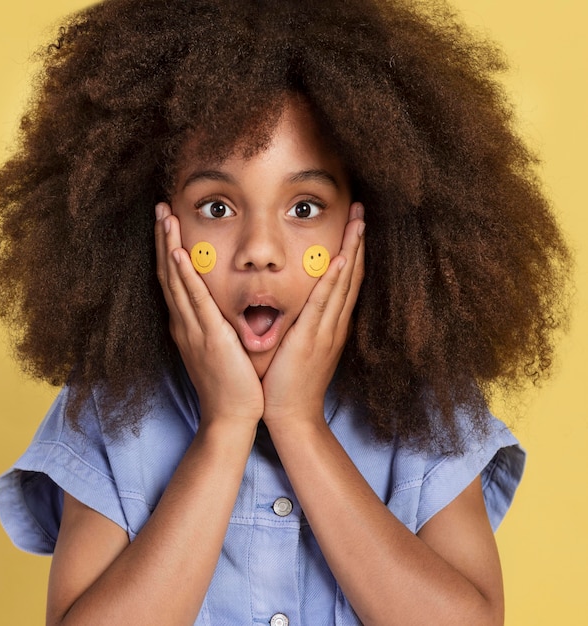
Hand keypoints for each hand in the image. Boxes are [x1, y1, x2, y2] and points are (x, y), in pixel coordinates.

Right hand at [154, 203, 263, 426]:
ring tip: (164, 217)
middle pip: (168, 273)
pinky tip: (178, 255)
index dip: (168, 249)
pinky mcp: (208, 337)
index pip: (174, 279)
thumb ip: (215, 323)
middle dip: (162, 239)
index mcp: (187, 324)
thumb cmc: (230, 382)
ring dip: (168, 247)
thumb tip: (221, 305)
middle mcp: (183, 323)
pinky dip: (184, 277)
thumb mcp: (219, 346)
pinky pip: (194, 301)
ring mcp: (192, 329)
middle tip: (160, 207)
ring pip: (176, 281)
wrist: (230, 414)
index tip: (168, 223)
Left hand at [261, 202, 364, 425]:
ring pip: (344, 283)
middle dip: (357, 241)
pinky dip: (336, 280)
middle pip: (352, 275)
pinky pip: (325, 304)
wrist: (292, 414)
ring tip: (358, 221)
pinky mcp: (312, 338)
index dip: (351, 251)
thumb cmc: (290, 382)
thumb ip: (304, 323)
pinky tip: (342, 259)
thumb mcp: (301, 346)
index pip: (345, 280)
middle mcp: (334, 323)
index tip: (354, 225)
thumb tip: (299, 303)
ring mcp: (327, 330)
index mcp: (331, 323)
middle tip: (361, 210)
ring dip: (351, 251)